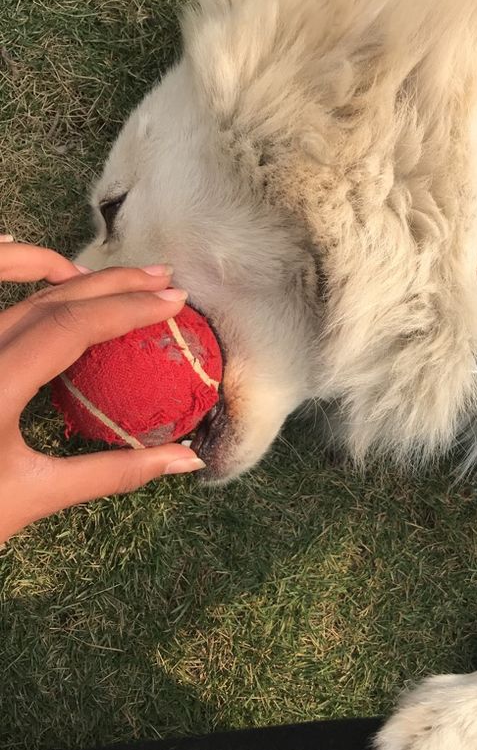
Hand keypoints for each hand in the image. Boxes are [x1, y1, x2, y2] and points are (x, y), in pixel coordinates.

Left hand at [0, 236, 203, 544]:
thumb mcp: (35, 497)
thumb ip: (112, 473)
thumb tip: (185, 461)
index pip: (68, 327)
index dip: (126, 307)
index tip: (173, 301)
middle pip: (49, 299)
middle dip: (112, 285)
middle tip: (164, 279)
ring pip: (19, 296)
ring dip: (74, 280)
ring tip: (122, 278)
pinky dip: (7, 270)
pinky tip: (30, 252)